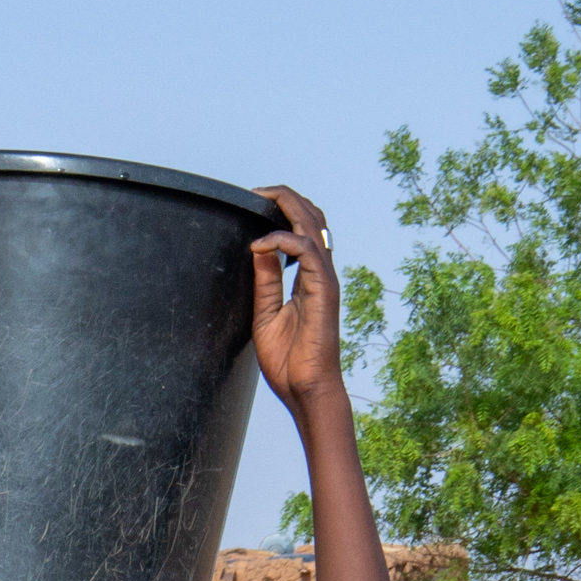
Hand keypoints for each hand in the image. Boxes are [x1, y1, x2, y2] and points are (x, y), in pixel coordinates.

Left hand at [249, 186, 342, 412]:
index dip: (283, 211)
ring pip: (313, 226)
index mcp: (309, 278)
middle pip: (312, 219)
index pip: (302, 231)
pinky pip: (308, 251)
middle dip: (286, 198)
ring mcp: (325, 280)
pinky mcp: (324, 290)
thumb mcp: (266, 313)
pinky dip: (283, 240)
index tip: (256, 204)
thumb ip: (265, 280)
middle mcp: (321, 274)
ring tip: (262, 198)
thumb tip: (257, 247)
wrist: (304, 389)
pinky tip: (260, 244)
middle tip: (258, 191)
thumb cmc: (289, 360)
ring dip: (288, 207)